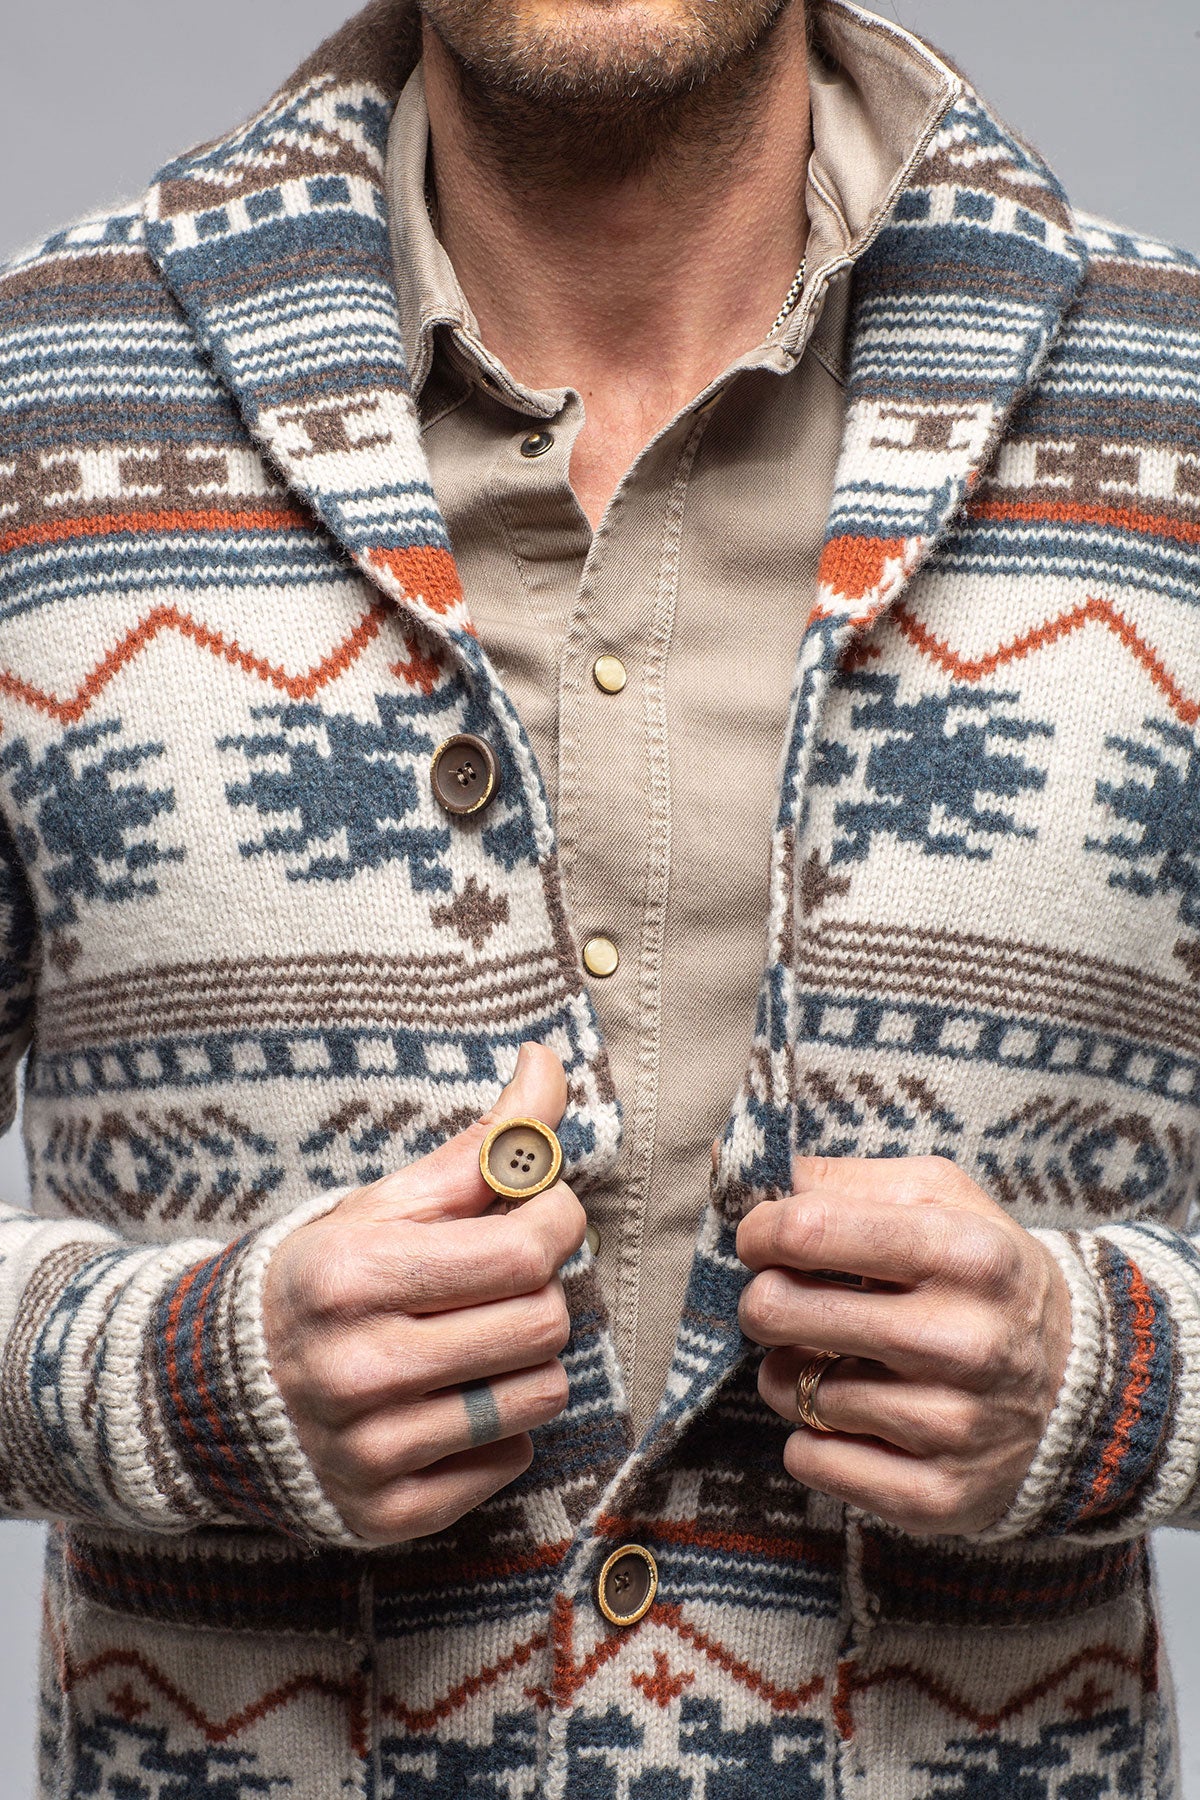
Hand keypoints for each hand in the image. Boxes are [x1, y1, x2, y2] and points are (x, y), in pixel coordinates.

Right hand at [263, 1043, 584, 1544]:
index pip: (524, 1250)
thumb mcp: (385, 1202)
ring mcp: (368, 1451)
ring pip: (541, 1395)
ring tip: (478, 1341)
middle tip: (503, 1281)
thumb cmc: (323, 1279)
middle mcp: (355, 1370)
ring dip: (529, 1361)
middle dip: (540, 1290)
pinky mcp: (385, 1514)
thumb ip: (479, 1143)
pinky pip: (510, 1462)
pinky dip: (498, 1430)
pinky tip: (448, 1403)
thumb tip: (549, 1061)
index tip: (543, 1210)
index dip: (558, 1219)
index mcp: (352, 1275)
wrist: (211, 1391)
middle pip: (542, 1323)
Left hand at [736, 1154, 1072, 1535]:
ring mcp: (952, 1425)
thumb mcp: (943, 1199)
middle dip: (762, 1300)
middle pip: (779, 1308)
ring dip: (786, 1370)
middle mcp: (963, 1340)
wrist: (1081, 1385)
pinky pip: (810, 1459)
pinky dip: (810, 1437)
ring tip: (829, 1359)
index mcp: (964, 1252)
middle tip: (782, 1301)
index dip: (761, 1231)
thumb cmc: (984, 1277)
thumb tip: (759, 1183)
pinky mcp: (936, 1494)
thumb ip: (850, 1181)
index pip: (808, 1229)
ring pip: (788, 1387)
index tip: (763, 1240)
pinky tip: (850, 1416)